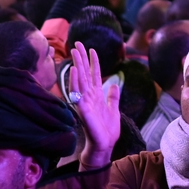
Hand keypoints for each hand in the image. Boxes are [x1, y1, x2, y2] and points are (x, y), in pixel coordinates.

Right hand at [71, 41, 120, 169]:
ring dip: (77, 65)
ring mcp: (85, 101)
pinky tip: (74, 71)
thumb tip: (114, 85)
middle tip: (77, 43)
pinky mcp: (82, 109)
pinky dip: (75, 82)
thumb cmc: (107, 130)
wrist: (105, 145)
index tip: (92, 49)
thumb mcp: (114, 109)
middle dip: (81, 58)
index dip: (93, 62)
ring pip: (80, 79)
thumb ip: (113, 97)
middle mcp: (89, 96)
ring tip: (74, 52)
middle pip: (85, 73)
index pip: (95, 74)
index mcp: (97, 95)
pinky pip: (77, 93)